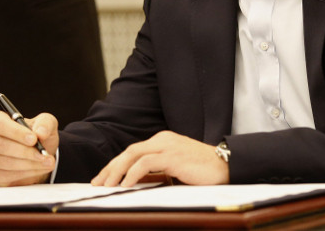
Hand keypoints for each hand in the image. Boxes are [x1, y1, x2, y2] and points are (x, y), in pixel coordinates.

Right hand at [0, 111, 58, 185]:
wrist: (35, 153)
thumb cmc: (36, 134)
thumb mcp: (45, 123)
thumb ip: (45, 123)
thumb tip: (41, 133)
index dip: (16, 132)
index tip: (34, 139)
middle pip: (0, 145)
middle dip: (25, 152)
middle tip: (43, 154)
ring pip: (3, 163)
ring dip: (28, 164)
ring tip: (47, 162)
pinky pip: (5, 176)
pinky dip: (25, 174)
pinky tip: (38, 169)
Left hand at [91, 131, 229, 186]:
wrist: (226, 166)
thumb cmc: (203, 170)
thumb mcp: (176, 168)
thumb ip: (159, 170)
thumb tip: (137, 182)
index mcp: (163, 141)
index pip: (133, 151)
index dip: (116, 164)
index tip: (103, 178)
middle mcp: (163, 139)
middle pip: (129, 151)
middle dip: (111, 167)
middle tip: (98, 182)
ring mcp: (168, 146)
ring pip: (133, 154)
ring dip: (117, 171)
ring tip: (107, 186)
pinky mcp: (173, 156)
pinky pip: (146, 162)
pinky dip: (133, 173)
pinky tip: (126, 184)